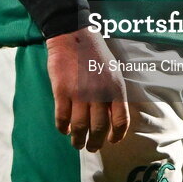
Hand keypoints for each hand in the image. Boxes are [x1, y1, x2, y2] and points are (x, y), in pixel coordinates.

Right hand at [46, 27, 129, 151]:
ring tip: (77, 143)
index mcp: (115, 88)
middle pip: (98, 129)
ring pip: (80, 127)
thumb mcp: (113, 71)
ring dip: (78, 140)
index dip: (116, 136)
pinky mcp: (62, 91)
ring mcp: (79, 93)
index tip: (111, 141)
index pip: (121, 121)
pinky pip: (62, 118)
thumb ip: (113, 94)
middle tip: (91, 148)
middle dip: (95, 143)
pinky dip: (63, 128)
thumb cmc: (94, 53)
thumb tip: (112, 118)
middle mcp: (99, 93)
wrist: (73, 34)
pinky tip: (64, 129)